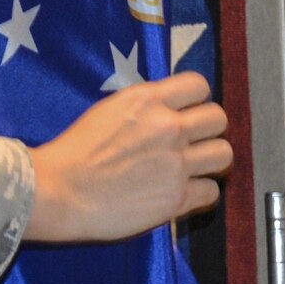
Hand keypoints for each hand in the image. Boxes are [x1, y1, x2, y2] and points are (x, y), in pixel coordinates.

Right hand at [25, 70, 231, 242]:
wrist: (60, 189)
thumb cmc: (75, 150)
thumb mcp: (108, 111)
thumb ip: (143, 109)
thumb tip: (167, 112)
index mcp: (146, 100)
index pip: (198, 85)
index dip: (195, 100)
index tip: (186, 112)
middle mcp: (167, 127)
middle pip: (218, 119)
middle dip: (208, 129)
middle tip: (193, 142)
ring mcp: (176, 163)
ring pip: (224, 154)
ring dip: (210, 161)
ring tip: (193, 167)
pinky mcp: (178, 198)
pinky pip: (212, 192)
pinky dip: (200, 193)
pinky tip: (182, 192)